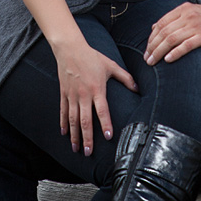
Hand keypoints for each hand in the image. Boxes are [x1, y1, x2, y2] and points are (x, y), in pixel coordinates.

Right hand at [55, 41, 136, 156]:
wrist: (70, 48)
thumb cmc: (92, 57)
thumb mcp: (110, 65)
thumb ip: (125, 77)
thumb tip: (138, 88)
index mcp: (97, 88)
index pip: (102, 110)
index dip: (105, 124)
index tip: (108, 137)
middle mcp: (84, 94)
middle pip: (85, 120)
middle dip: (87, 138)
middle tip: (89, 152)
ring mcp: (72, 95)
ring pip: (73, 119)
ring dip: (74, 135)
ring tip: (76, 148)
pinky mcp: (64, 93)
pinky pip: (63, 111)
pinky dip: (63, 123)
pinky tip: (64, 134)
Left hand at [144, 2, 200, 64]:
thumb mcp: (195, 15)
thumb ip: (176, 19)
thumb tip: (154, 27)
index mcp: (185, 9)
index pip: (161, 22)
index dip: (151, 37)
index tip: (146, 49)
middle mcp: (189, 15)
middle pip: (164, 31)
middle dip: (152, 46)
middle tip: (146, 59)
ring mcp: (197, 25)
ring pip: (171, 39)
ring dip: (159, 52)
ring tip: (152, 62)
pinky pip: (186, 45)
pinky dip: (175, 53)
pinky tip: (168, 60)